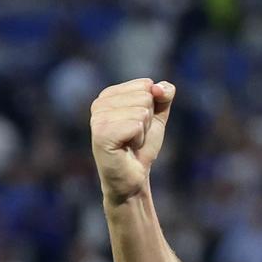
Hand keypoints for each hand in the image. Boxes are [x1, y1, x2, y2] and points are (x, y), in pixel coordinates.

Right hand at [89, 79, 176, 205]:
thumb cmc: (142, 146)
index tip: (139, 125)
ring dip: (143, 132)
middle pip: (145, 97)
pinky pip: (136, 125)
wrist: (134, 176)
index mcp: (108, 95)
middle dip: (148, 120)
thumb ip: (163, 95)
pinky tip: (127, 147)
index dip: (152, 108)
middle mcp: (99, 103)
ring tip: (131, 142)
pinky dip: (139, 139)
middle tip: (135, 136)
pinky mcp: (101, 133)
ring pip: (142, 112)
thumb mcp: (157, 116)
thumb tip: (158, 86)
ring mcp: (97, 118)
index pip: (146, 85)